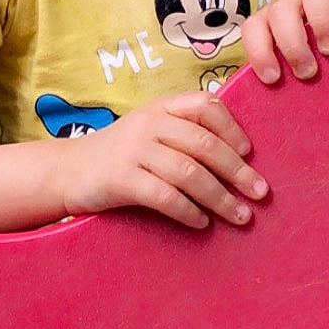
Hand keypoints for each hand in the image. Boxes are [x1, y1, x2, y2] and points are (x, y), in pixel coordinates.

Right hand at [60, 92, 267, 230]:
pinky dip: (189, 211)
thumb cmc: (120, 154)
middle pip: (205, 144)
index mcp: (160, 107)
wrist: (68, 171)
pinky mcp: (122, 179)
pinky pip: (165, 196)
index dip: (232, 128)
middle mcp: (149, 124)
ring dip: (220, 198)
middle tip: (260, 193)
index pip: (204, 105)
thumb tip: (237, 158)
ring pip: (190, 173)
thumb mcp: (149, 131)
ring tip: (240, 216)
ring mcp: (134, 150)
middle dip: (238, 171)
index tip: (248, 153)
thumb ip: (183, 134)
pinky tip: (202, 223)